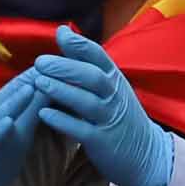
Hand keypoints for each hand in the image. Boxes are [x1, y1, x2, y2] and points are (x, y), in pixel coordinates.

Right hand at [0, 67, 54, 185]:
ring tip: (32, 85)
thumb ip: (29, 116)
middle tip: (51, 64)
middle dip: (30, 79)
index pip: (19, 88)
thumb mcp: (16, 137)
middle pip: (8, 95)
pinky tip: (8, 122)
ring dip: (14, 100)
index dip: (39, 74)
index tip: (61, 61)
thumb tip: (51, 96)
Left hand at [27, 28, 179, 185]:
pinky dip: (63, 121)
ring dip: (62, 90)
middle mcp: (114, 96)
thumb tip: (63, 32)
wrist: (145, 154)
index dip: (80, 45)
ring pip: (87, 101)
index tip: (60, 35)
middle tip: (40, 62)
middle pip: (92, 76)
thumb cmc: (119, 115)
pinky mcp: (103, 142)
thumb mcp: (109, 86)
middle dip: (65, 67)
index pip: (99, 56)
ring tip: (38, 82)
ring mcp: (110, 119)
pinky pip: (82, 130)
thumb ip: (85, 62)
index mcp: (115, 79)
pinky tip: (44, 113)